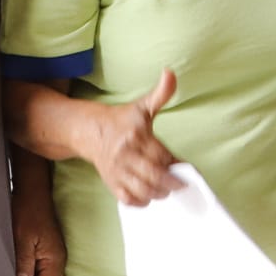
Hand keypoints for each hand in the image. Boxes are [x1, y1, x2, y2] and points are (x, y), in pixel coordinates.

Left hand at [12, 191, 66, 275]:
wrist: (34, 192)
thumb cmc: (29, 211)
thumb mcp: (22, 239)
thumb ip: (24, 264)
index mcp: (55, 258)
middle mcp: (59, 258)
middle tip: (20, 271)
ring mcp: (56, 254)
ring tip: (21, 260)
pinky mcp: (50, 249)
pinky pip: (44, 268)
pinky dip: (33, 267)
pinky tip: (24, 255)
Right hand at [81, 70, 183, 206]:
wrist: (90, 130)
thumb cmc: (121, 119)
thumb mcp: (142, 105)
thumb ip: (161, 93)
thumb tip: (170, 73)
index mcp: (136, 135)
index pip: (160, 155)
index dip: (175, 164)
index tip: (186, 168)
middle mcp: (126, 154)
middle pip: (153, 176)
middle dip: (170, 184)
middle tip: (180, 185)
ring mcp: (117, 170)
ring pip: (141, 190)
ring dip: (158, 194)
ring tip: (166, 190)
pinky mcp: (110, 182)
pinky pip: (126, 198)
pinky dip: (139, 202)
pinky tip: (148, 196)